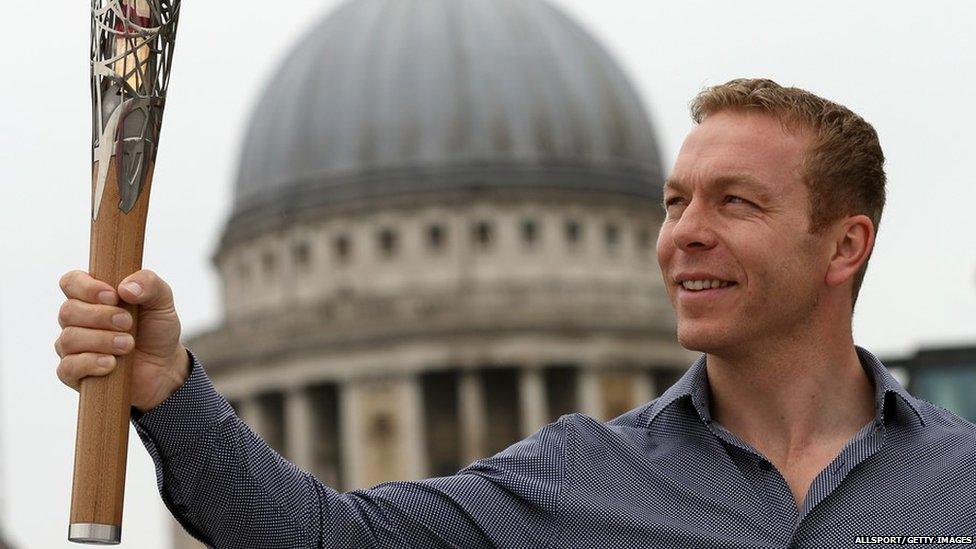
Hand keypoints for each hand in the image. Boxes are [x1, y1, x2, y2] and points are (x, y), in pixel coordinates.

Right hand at [55, 269, 189, 411]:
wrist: (164, 366)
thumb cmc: (156, 329)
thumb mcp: (162, 301)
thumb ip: (149, 283)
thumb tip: (125, 287)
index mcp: (92, 296)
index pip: (71, 282)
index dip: (86, 287)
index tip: (113, 296)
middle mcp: (76, 320)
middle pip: (68, 311)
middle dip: (101, 317)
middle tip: (128, 323)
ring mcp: (72, 347)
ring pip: (69, 339)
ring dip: (102, 340)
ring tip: (128, 344)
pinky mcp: (73, 373)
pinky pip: (67, 367)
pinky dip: (90, 363)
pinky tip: (111, 364)